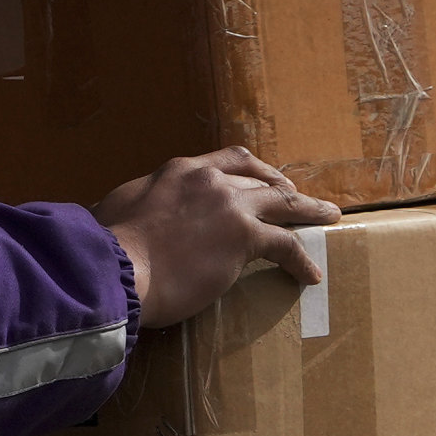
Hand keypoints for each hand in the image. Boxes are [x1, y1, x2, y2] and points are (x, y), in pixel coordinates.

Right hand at [92, 146, 343, 330]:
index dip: (250, 171)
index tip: (259, 179)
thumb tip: (120, 215)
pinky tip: (309, 274)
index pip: (226, 161)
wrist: (116, 266)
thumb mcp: (117, 208)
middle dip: (281, 187)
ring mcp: (230, 206)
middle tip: (297, 198)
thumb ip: (135, 205)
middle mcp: (210, 180)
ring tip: (329, 216)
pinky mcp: (244, 238)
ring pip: (284, 203)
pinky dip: (300, 258)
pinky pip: (286, 245)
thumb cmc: (106, 245)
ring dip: (309, 210)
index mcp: (179, 171)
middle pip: (258, 177)